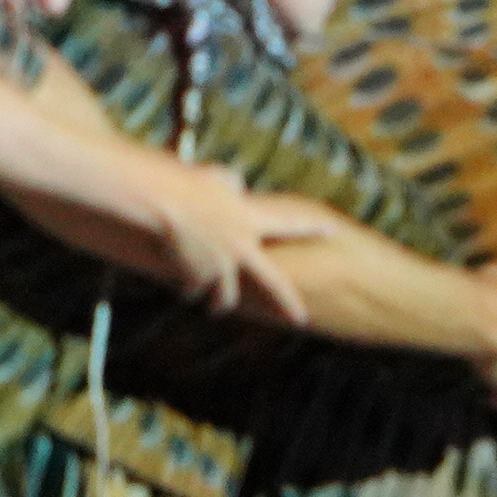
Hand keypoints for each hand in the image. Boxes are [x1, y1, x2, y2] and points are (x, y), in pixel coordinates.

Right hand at [152, 164, 310, 326]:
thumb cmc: (185, 183)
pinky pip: (190, 288)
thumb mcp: (216, 177)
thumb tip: (239, 186)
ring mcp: (221, 266)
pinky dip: (185, 287)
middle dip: (287, 303)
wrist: (163, 203)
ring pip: (224, 297)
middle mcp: (242, 247)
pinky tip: (177, 284)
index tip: (333, 230)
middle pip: (272, 283)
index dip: (312, 227)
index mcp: (251, 219)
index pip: (290, 224)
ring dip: (219, 304)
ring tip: (217, 310)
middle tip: (300, 319)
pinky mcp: (198, 278)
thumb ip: (232, 184)